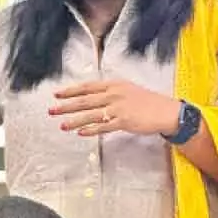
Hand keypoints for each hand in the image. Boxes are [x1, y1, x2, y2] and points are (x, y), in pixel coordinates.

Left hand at [49, 79, 181, 136]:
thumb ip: (110, 92)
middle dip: (66, 106)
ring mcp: (118, 108)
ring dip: (74, 120)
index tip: (57, 94)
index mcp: (114, 85)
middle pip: (84, 100)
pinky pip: (103, 126)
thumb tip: (94, 97)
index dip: (71, 91)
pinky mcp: (123, 121)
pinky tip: (80, 133)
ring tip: (62, 124)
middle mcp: (113, 94)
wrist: (166, 111)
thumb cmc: (148, 102)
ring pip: (91, 114)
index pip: (87, 87)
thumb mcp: (127, 90)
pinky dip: (91, 129)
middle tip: (52, 110)